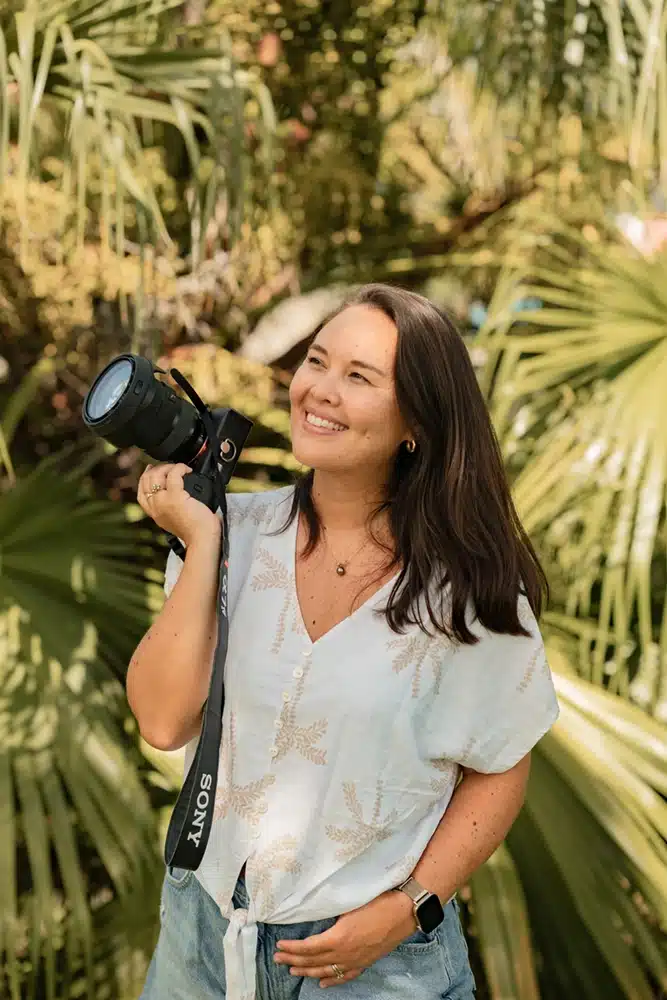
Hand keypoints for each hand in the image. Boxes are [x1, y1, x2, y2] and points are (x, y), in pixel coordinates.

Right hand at [137, 463, 219, 547]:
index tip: (152, 468)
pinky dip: (180, 468)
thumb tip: (175, 490)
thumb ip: (170, 507)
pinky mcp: (175, 497)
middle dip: (157, 468)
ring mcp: (163, 501)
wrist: (202, 539)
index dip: (145, 477)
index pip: (141, 491)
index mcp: (154, 513)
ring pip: (156, 474)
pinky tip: (187, 470)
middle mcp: (155, 506)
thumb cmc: (196, 530)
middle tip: (171, 466)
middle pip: (146, 480)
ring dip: (168, 466)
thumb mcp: (176, 519)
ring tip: (180, 468)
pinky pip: (174, 474)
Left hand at [274, 890, 415, 987]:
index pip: (308, 948)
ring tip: (293, 971)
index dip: (292, 949)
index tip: (279, 947)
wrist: (404, 912)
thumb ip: (331, 913)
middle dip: (294, 961)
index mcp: (338, 938)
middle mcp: (345, 953)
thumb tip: (314, 912)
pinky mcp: (365, 962)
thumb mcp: (349, 904)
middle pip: (314, 962)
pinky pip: (345, 976)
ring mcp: (356, 961)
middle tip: (278, 960)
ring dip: (308, 972)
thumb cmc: (378, 902)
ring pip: (327, 971)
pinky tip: (322, 983)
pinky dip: (332, 981)